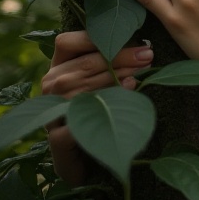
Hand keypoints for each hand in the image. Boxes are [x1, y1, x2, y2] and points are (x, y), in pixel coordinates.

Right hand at [40, 31, 154, 184]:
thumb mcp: (105, 84)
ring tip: (143, 71)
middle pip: (83, 64)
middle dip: (120, 57)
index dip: (97, 37)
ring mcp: (51, 113)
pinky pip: (82, 117)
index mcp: (58, 69)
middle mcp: (50, 88)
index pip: (67, 42)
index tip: (134, 37)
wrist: (88, 162)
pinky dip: (106, 104)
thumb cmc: (101, 115)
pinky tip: (129, 92)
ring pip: (83, 88)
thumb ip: (112, 63)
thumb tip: (143, 45)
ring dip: (116, 77)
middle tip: (148, 54)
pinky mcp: (58, 139)